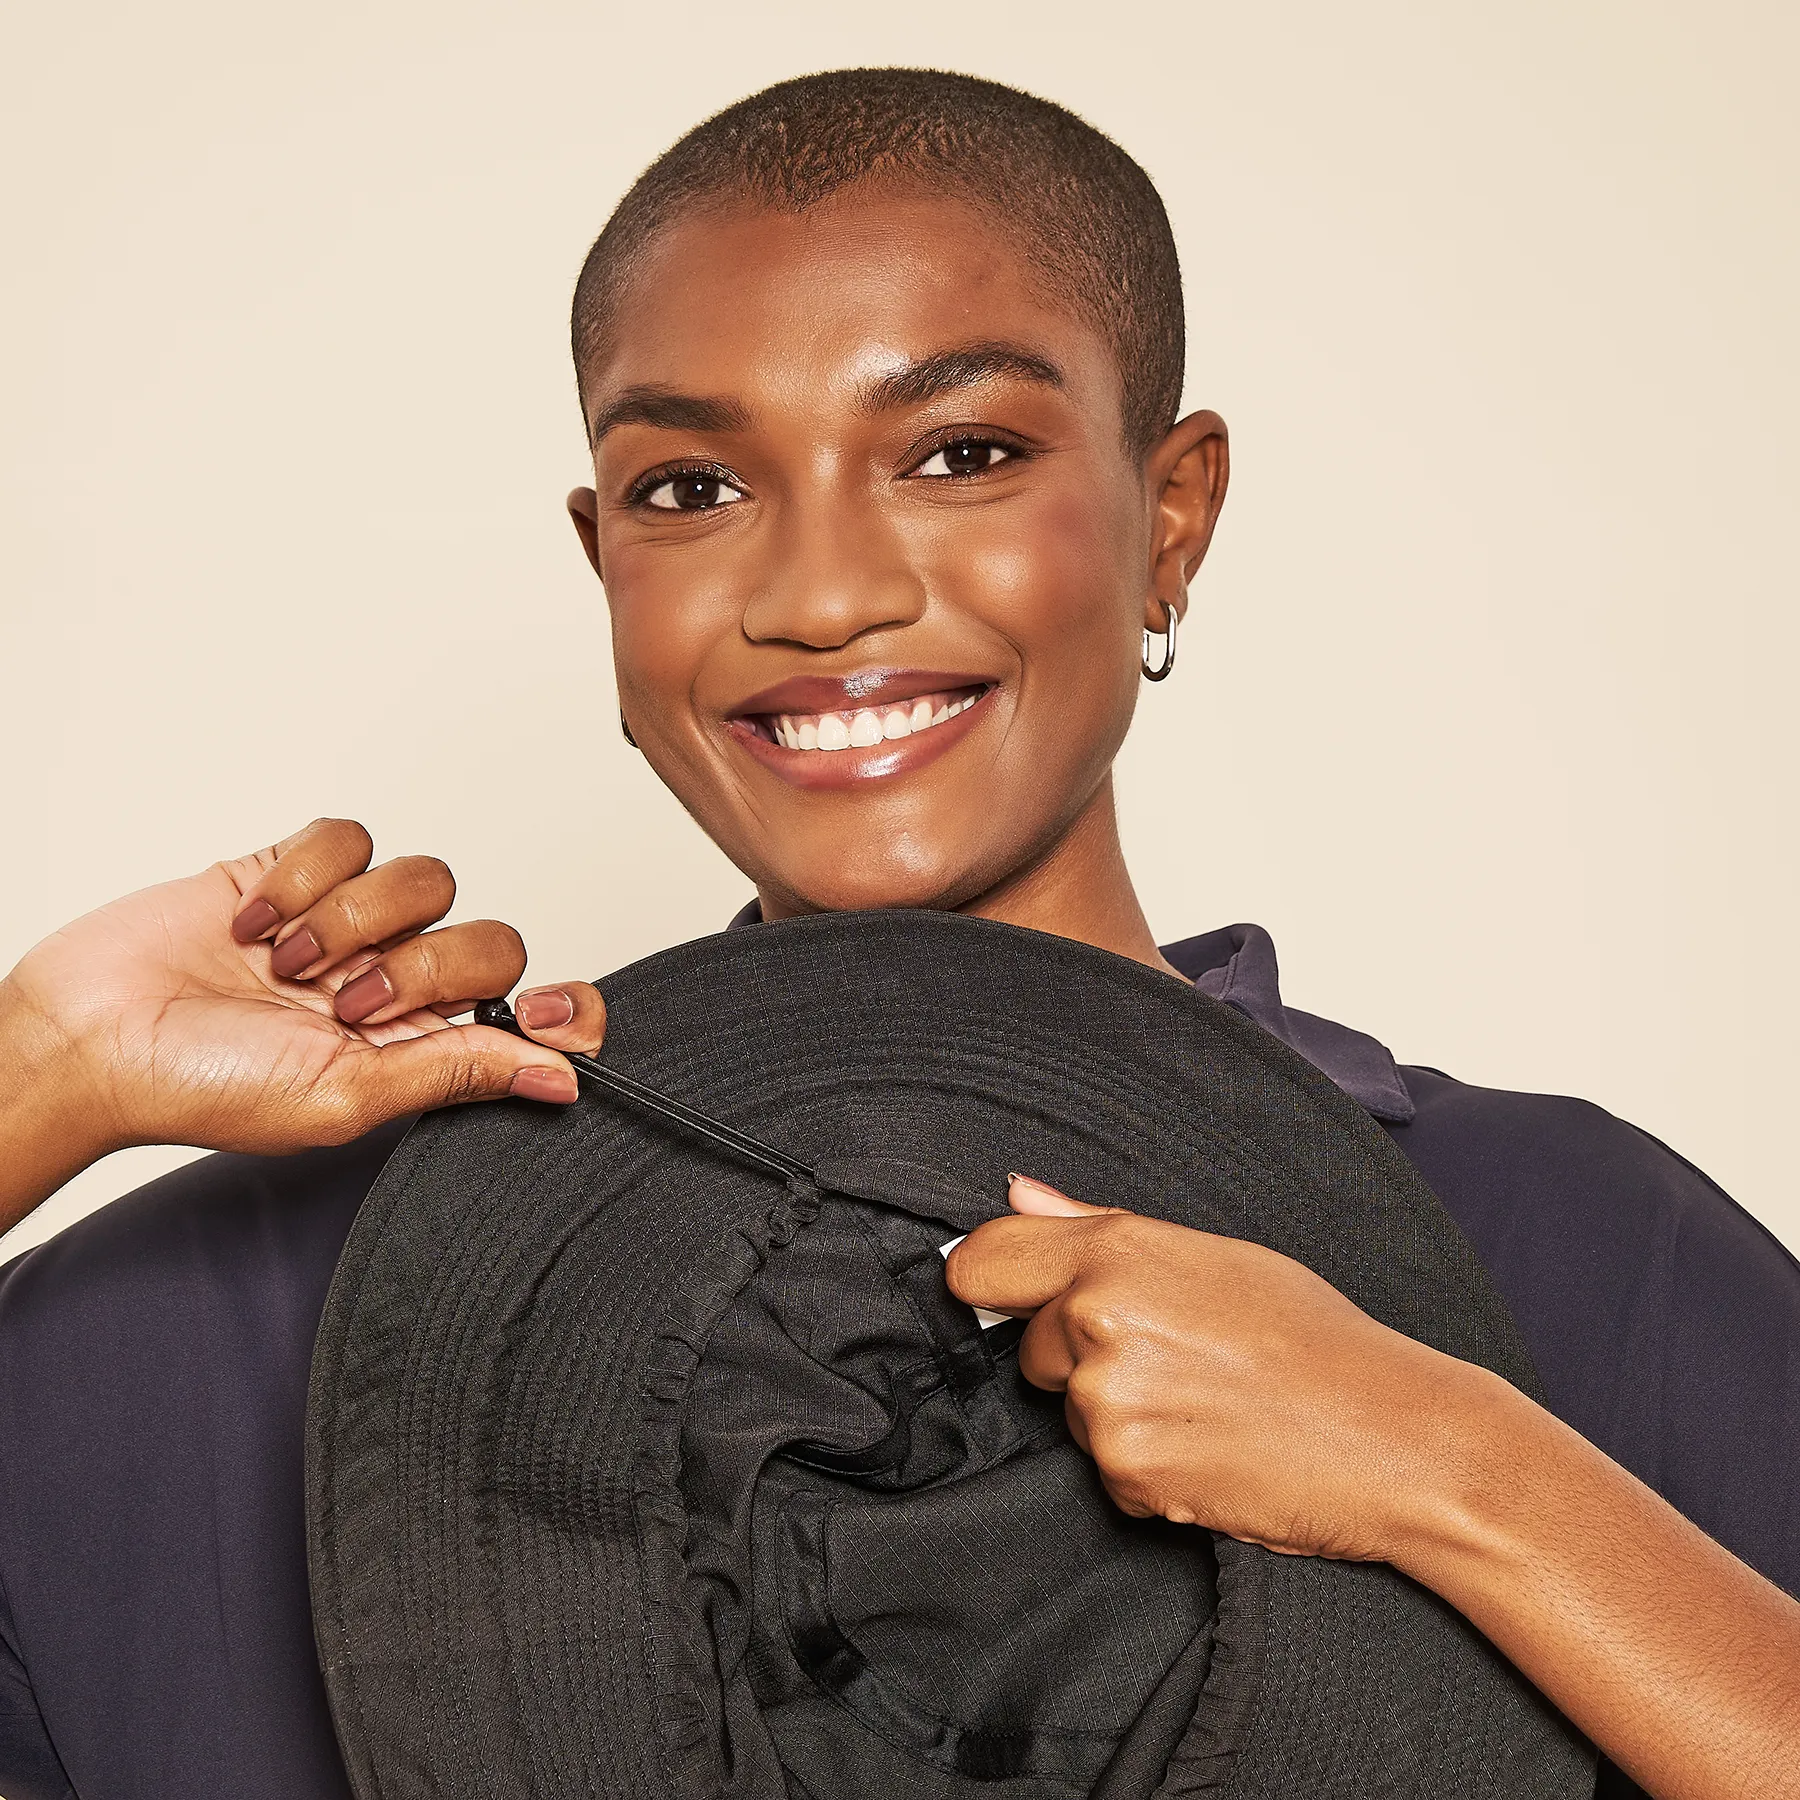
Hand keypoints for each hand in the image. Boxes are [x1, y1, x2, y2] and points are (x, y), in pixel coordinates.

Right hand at [0, 818, 604, 1225]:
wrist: (88, 1034)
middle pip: (493, 939)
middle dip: (426, 966)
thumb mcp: (341, 1098)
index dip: (562, 1008)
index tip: (543, 1008)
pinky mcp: (299, 870)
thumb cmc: (200, 1088)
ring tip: (284, 964)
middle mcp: (401, 984)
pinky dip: (307, 874)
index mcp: (424, 1048)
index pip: (537, 1016)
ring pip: (428, 879)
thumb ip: (453, 1075)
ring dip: (353, 919)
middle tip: (349, 1001)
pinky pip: (353, 838)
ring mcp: (352, 925)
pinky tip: (254, 921)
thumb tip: (561, 1080)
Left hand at [951, 1178, 1799, 1799]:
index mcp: (1118, 1251)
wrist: (1396, 1439)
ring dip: (1118, 1414)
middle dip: (1078, 1355)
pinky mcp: (1127, 1473)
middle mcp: (1098, 1318)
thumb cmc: (1316, 1339)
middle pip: (1029, 1344)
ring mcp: (1108, 1401)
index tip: (1010, 1298)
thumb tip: (1018, 1192)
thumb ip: (1097, 1225)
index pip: (980, 1259)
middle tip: (1173, 1359)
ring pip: (1070, 1411)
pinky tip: (1211, 1450)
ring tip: (1205, 1403)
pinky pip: (1106, 1471)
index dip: (990, 1281)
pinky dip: (1146, 1467)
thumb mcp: (1216, 1256)